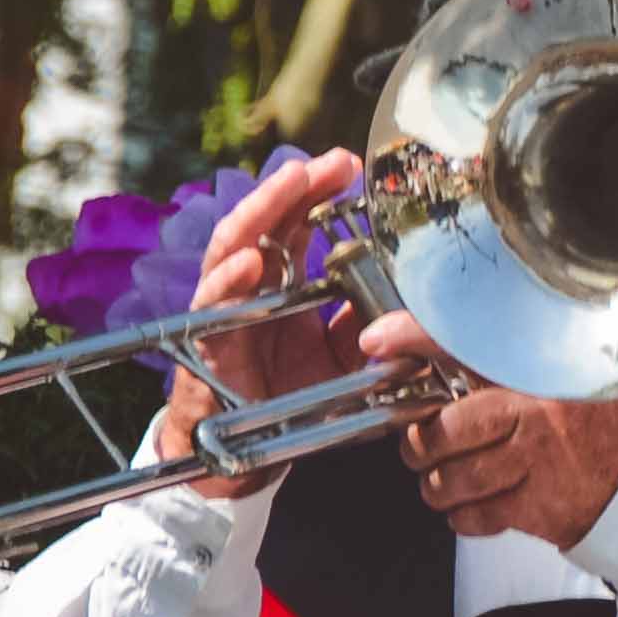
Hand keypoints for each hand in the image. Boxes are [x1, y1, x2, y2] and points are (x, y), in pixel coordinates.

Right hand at [140, 152, 377, 496]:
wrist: (246, 453)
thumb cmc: (291, 396)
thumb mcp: (346, 357)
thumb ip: (367, 323)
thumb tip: (408, 294)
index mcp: (283, 282)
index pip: (298, 225)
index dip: (319, 193)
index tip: (350, 166)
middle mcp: (251, 288)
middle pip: (267, 224)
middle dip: (295, 188)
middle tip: (327, 163)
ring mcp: (226, 311)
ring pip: (233, 249)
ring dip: (260, 214)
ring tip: (287, 184)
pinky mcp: (209, 342)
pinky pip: (214, 306)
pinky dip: (229, 280)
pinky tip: (249, 260)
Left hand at [376, 317, 617, 546]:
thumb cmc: (594, 427)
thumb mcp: (556, 379)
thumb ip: (496, 366)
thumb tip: (410, 349)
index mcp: (540, 372)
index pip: (466, 343)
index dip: (414, 338)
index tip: (376, 341)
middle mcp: (538, 410)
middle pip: (441, 430)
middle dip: (421, 447)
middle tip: (425, 446)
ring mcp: (537, 461)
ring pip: (449, 480)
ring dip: (439, 487)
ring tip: (453, 480)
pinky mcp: (537, 507)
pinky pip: (471, 517)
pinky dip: (464, 517)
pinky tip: (480, 504)